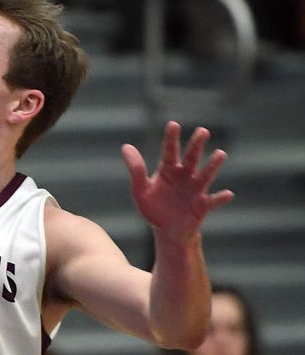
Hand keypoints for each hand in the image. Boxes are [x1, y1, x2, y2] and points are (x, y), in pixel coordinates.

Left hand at [122, 121, 232, 242]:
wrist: (166, 230)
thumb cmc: (153, 207)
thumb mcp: (140, 189)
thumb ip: (136, 169)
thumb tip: (126, 146)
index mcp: (168, 170)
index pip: (170, 151)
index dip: (171, 138)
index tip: (173, 124)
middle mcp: (184, 176)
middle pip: (191, 158)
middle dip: (196, 144)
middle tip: (203, 131)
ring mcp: (195, 190)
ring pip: (206, 175)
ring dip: (213, 165)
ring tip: (220, 154)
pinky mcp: (202, 206)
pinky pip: (213, 201)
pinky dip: (220, 198)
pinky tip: (228, 194)